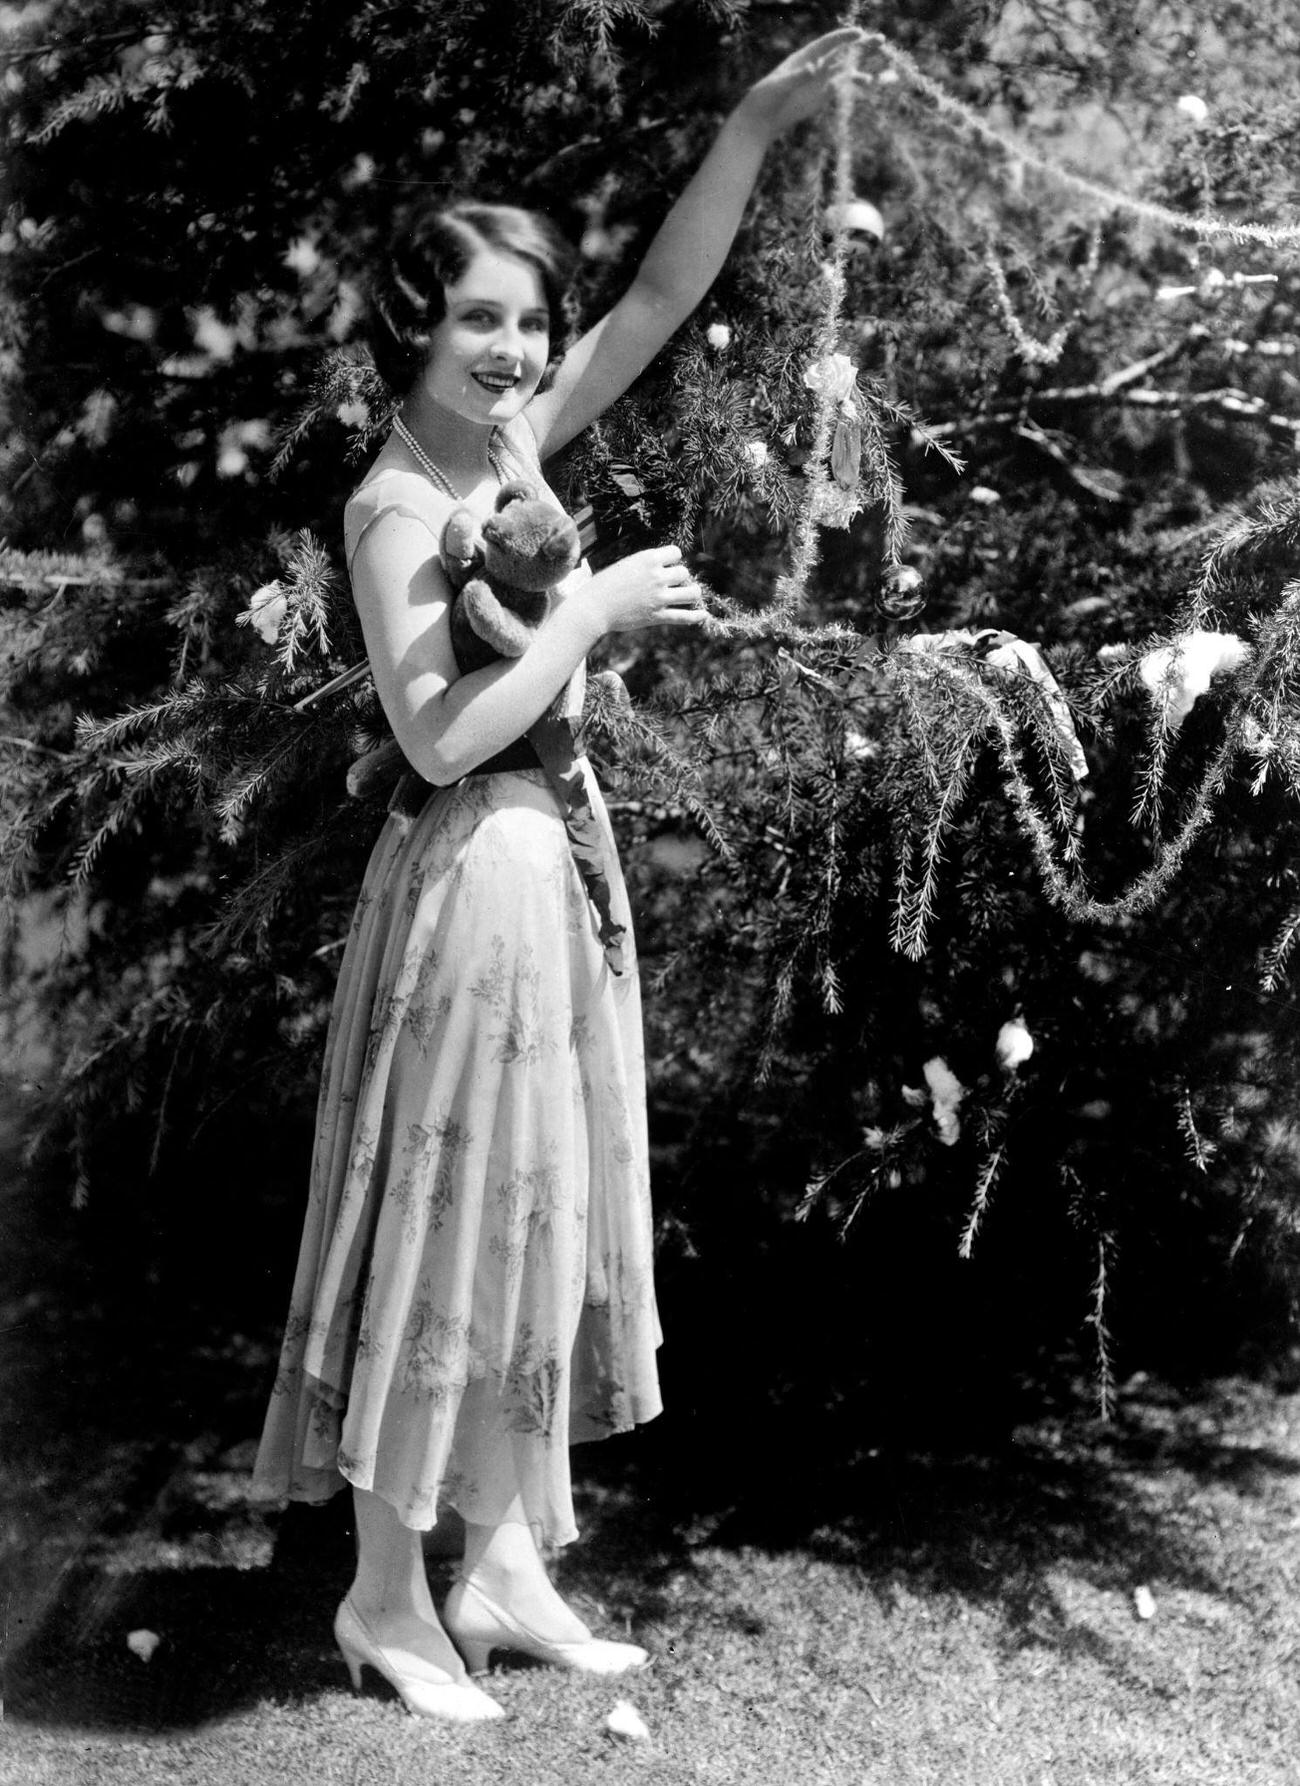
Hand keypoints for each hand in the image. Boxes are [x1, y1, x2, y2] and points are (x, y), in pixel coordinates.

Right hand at [582, 544, 704, 634]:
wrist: (593, 608)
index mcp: (648, 559)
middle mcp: (657, 576)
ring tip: (689, 594)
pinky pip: (684, 617)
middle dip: (679, 577)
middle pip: (684, 572)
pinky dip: (696, 617)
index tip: (666, 566)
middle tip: (670, 583)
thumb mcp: (625, 565)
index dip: (672, 559)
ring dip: (692, 593)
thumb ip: (645, 565)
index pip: (676, 553)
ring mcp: (659, 597)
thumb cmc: (604, 585)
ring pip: (691, 592)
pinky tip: (703, 615)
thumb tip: (663, 567)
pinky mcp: (658, 616)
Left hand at [735, 27, 871, 141]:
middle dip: (861, 46)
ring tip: (874, 79)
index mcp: (805, 58)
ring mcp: (820, 82)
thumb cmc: (765, 98)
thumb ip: (797, 76)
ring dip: (860, 72)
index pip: (828, 43)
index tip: (859, 33)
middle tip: (881, 39)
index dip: (844, 38)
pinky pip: (840, 89)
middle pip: (842, 53)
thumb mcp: (779, 86)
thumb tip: (814, 69)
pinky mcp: (821, 97)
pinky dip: (853, 86)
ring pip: (845, 72)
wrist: (761, 118)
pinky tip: (867, 85)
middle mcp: (816, 66)